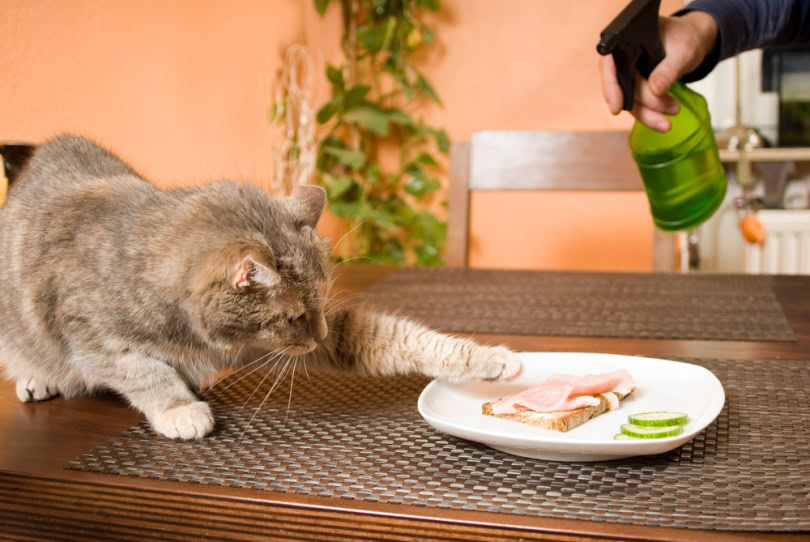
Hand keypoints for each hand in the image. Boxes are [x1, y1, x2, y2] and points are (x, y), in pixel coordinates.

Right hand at [599, 11, 718, 131]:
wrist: (694, 41)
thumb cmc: (687, 38)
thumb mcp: (683, 52)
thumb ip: (668, 70)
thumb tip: (655, 90)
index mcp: (627, 40)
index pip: (610, 64)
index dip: (610, 85)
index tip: (617, 107)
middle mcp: (622, 57)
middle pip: (620, 86)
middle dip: (641, 104)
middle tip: (670, 109)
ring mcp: (627, 74)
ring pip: (627, 100)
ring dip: (647, 113)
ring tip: (670, 118)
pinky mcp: (634, 87)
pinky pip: (635, 104)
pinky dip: (649, 114)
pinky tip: (663, 120)